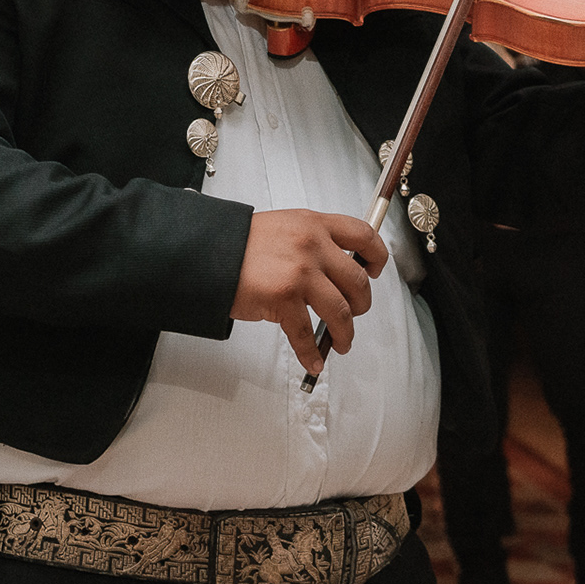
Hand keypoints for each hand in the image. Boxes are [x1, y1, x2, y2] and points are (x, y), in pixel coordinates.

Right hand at [232, 209, 389, 373]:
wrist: (207, 253)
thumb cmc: (238, 244)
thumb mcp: (283, 227)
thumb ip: (310, 241)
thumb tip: (334, 269)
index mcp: (313, 224)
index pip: (363, 235)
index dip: (376, 256)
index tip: (375, 269)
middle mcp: (312, 245)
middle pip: (358, 281)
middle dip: (361, 305)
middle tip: (355, 313)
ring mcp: (300, 272)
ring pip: (341, 311)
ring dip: (345, 333)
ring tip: (340, 341)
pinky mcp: (284, 298)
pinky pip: (307, 334)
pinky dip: (312, 352)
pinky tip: (313, 359)